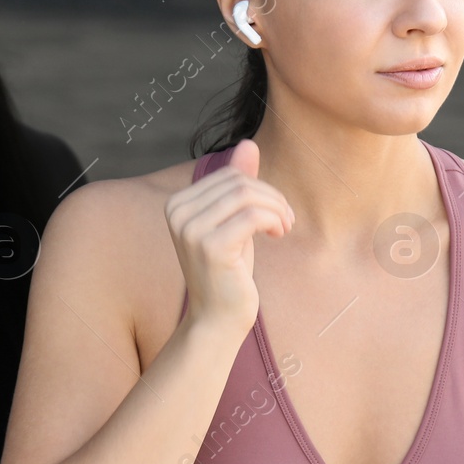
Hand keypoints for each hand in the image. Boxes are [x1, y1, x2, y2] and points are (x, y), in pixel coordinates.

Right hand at [164, 138, 293, 336]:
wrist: (218, 319)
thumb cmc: (228, 272)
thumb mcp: (234, 223)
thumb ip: (238, 184)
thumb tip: (248, 143)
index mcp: (177, 205)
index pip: (228, 175)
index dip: (259, 187)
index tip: (276, 212)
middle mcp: (178, 214)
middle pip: (239, 182)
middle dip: (271, 197)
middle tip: (286, 221)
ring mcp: (191, 231)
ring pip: (247, 195)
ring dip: (276, 208)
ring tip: (284, 227)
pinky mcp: (210, 247)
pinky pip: (253, 215)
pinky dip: (274, 220)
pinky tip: (279, 234)